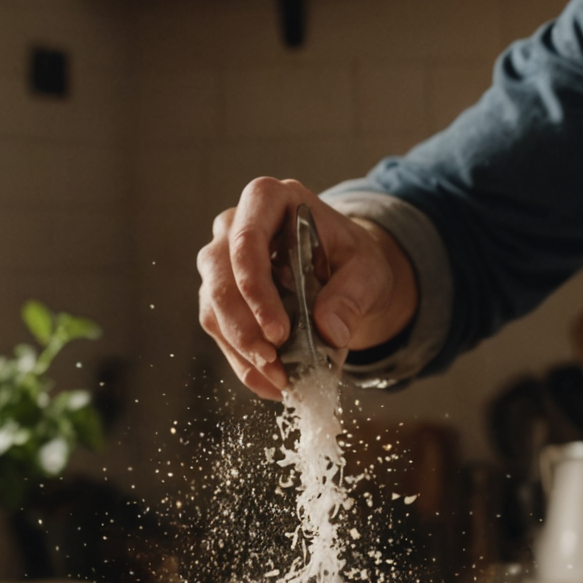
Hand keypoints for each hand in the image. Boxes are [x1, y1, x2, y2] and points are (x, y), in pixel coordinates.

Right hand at [196, 177, 419, 399]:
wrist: (347, 273)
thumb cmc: (354, 260)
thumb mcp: (369, 271)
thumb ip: (353, 295)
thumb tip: (330, 331)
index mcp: (269, 200)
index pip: (246, 240)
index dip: (255, 288)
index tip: (278, 332)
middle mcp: (234, 226)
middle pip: (219, 275)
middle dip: (243, 327)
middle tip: (274, 363)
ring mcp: (221, 261)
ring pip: (212, 306)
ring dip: (241, 350)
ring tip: (278, 381)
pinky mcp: (220, 295)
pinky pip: (219, 329)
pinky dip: (242, 361)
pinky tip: (269, 382)